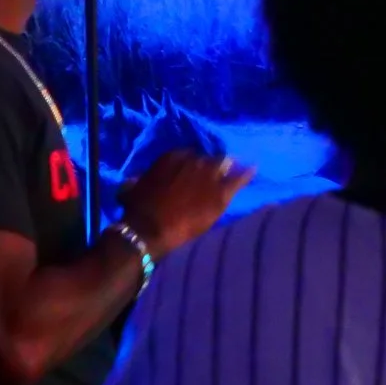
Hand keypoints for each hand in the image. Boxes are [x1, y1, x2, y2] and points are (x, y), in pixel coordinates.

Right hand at [120, 151, 252, 257]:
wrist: (152, 228)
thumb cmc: (137, 209)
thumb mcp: (132, 189)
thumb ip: (139, 181)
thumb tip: (135, 181)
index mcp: (173, 157)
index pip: (189, 156)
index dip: (191, 167)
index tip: (190, 174)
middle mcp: (194, 162)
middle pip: (207, 161)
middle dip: (208, 168)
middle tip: (209, 178)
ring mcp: (211, 176)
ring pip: (224, 168)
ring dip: (226, 170)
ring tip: (231, 172)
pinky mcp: (221, 193)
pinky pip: (238, 180)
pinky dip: (246, 174)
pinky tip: (254, 169)